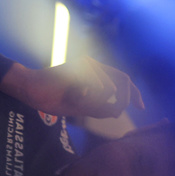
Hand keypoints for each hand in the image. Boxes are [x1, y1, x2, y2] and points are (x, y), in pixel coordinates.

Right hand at [0, 56, 144, 119]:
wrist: (32, 91)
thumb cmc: (53, 99)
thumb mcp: (82, 108)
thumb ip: (100, 108)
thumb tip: (118, 110)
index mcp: (95, 73)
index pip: (123, 80)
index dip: (135, 93)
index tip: (142, 107)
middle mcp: (94, 65)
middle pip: (123, 81)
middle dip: (123, 99)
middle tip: (113, 112)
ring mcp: (88, 63)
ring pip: (108, 89)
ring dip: (95, 102)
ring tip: (76, 100)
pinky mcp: (82, 65)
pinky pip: (97, 87)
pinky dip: (86, 97)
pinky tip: (71, 94)